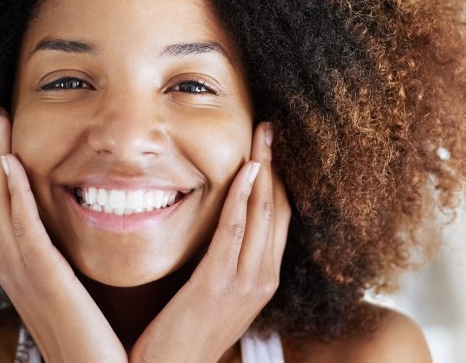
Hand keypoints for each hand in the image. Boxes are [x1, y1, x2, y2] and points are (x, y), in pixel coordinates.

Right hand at [0, 110, 127, 362]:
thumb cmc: (92, 341)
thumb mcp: (78, 293)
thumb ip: (72, 265)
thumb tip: (94, 234)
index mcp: (23, 269)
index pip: (8, 208)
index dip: (5, 170)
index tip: (10, 136)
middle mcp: (14, 267)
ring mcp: (22, 272)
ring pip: (2, 204)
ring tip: (0, 125)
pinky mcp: (41, 277)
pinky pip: (23, 227)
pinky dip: (13, 194)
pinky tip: (12, 164)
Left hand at [130, 122, 290, 362]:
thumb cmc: (185, 336)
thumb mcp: (215, 296)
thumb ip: (224, 263)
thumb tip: (218, 229)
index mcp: (264, 279)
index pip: (280, 218)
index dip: (278, 179)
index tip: (270, 148)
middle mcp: (263, 278)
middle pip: (279, 209)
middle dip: (276, 165)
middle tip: (269, 129)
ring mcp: (246, 282)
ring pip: (264, 214)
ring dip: (263, 169)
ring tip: (262, 136)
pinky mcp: (218, 284)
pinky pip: (236, 231)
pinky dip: (243, 196)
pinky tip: (245, 170)